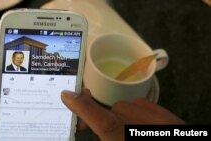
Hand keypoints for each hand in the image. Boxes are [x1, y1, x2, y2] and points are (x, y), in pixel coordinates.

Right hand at [61, 89, 184, 140]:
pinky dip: (139, 114)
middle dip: (110, 121)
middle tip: (115, 134)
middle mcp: (145, 127)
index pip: (105, 122)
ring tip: (132, 132)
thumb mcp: (114, 139)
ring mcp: (161, 121)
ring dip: (125, 118)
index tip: (67, 95)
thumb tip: (89, 122)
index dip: (84, 107)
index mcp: (124, 136)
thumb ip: (105, 129)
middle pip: (115, 113)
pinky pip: (143, 105)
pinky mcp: (170, 116)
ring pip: (129, 107)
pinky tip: (144, 126)